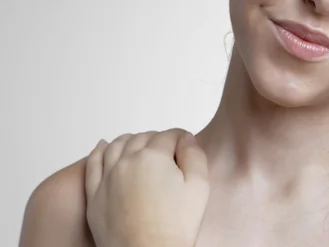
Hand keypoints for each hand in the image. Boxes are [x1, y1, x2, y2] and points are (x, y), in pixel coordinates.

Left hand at [85, 128, 209, 246]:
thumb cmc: (173, 227)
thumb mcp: (199, 186)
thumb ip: (194, 155)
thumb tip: (186, 139)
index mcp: (153, 157)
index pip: (169, 135)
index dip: (182, 139)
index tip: (187, 146)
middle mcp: (126, 162)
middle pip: (143, 138)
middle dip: (158, 139)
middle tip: (169, 151)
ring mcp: (107, 178)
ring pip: (116, 145)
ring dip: (130, 140)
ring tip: (140, 144)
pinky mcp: (95, 195)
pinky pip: (92, 164)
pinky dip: (98, 151)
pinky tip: (103, 146)